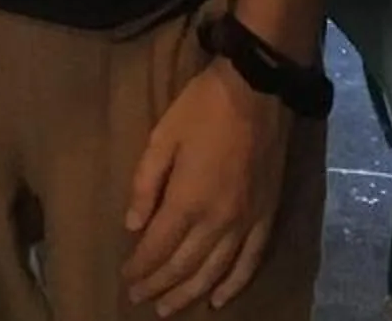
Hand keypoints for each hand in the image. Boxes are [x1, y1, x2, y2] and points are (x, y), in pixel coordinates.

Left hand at [124, 57, 288, 314]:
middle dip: (159, 286)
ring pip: (215, 272)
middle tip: (139, 300)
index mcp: (188, 200)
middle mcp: (218, 222)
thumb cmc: (202, 110)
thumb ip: (145, 184)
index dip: (140, 267)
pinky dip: (234, 285)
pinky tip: (219, 300)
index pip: (158, 247)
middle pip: (184, 266)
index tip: (125, 279)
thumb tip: (132, 225)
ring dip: (189, 293)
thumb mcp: (162, 138)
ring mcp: (246, 223)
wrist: (257, 92)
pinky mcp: (266, 218)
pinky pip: (250, 262)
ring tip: (169, 309)